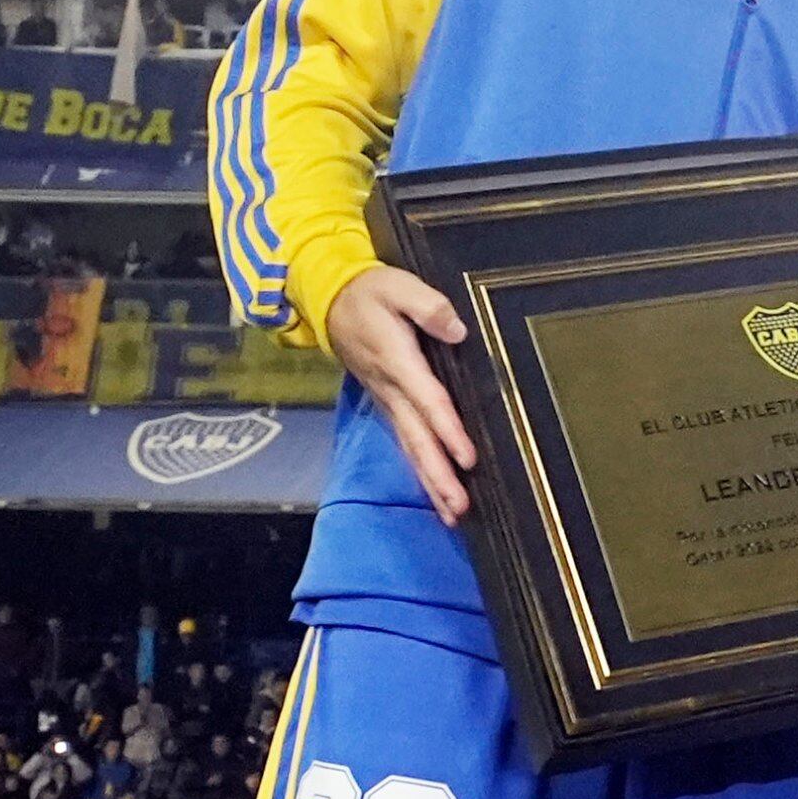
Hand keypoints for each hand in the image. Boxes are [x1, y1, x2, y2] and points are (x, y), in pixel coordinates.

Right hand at [325, 263, 476, 528]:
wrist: (330, 300)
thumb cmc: (369, 292)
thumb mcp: (397, 285)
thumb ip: (428, 305)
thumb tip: (456, 329)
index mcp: (398, 361)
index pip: (428, 401)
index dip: (448, 430)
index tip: (467, 459)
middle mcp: (391, 389)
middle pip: (418, 438)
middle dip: (438, 474)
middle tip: (459, 507)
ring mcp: (386, 400)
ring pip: (410, 446)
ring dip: (430, 481)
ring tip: (453, 513)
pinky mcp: (387, 404)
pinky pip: (405, 441)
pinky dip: (420, 469)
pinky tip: (436, 491)